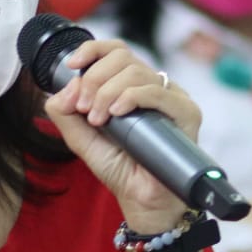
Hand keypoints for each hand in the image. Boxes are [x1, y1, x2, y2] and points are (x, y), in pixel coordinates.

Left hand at [43, 39, 202, 231]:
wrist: (142, 201)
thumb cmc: (120, 169)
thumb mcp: (81, 139)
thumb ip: (64, 113)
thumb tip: (65, 86)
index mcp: (132, 87)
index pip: (116, 51)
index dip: (92, 50)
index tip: (72, 65)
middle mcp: (154, 87)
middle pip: (122, 58)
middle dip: (94, 80)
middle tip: (84, 109)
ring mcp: (172, 98)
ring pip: (136, 72)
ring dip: (107, 92)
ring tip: (98, 119)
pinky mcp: (186, 113)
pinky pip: (158, 92)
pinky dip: (131, 97)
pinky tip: (116, 113)